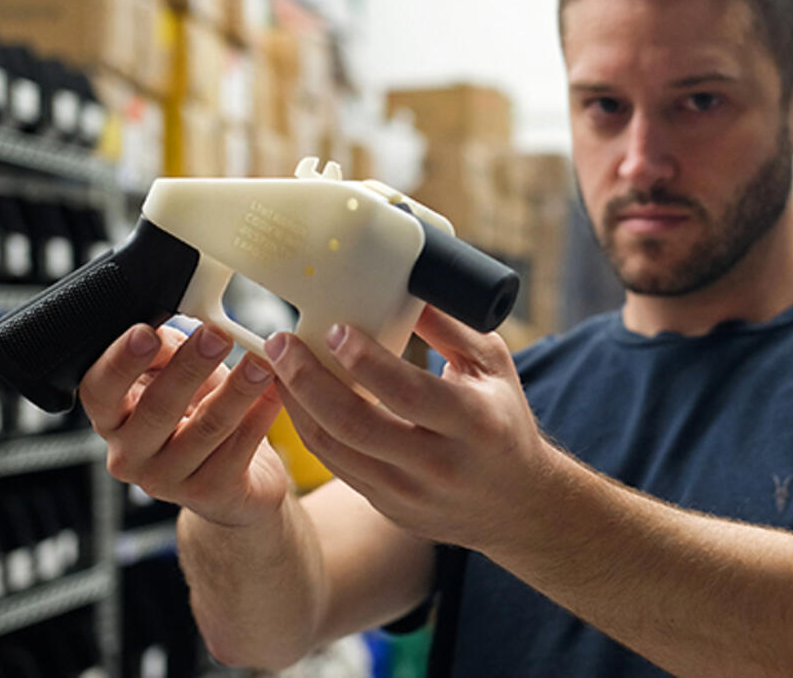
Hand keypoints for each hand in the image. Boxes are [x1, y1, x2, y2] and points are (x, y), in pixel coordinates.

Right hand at [78, 323, 288, 527]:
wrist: (231, 482)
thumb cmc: (197, 417)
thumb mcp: (177, 377)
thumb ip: (166, 351)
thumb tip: (165, 328)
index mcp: (112, 419)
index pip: (98, 389)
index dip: (120, 361)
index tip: (147, 333)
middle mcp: (130, 455)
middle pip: (157, 408)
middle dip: (190, 367)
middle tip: (217, 336)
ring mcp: (168, 480)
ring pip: (205, 429)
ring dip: (236, 390)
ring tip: (260, 363)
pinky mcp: (210, 493)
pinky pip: (239, 449)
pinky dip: (260, 415)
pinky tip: (276, 392)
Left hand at [264, 308, 557, 551]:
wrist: (516, 505)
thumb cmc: (504, 420)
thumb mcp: (493, 368)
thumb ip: (451, 327)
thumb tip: (405, 285)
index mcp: (475, 422)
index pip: (407, 392)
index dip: (364, 360)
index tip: (334, 328)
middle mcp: (440, 463)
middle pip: (355, 425)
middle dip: (307, 380)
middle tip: (280, 342)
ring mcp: (409, 492)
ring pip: (334, 449)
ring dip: (296, 404)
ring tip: (276, 364)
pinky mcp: (387, 506)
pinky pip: (336, 466)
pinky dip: (309, 428)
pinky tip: (296, 397)